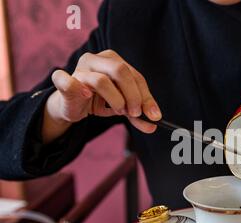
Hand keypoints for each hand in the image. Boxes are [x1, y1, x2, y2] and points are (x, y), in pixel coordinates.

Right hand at [43, 50, 160, 142]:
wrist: (72, 106)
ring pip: (102, 80)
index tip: (154, 115)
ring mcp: (79, 69)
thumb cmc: (99, 100)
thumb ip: (137, 114)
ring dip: (115, 99)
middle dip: (133, 95)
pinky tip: (86, 96)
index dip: (147, 96)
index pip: (135, 76)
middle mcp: (96, 59)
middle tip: (135, 113)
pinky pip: (67, 81)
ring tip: (118, 110)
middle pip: (121, 71)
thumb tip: (153, 124)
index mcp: (113, 60)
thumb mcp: (122, 106)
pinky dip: (76, 88)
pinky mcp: (65, 82)